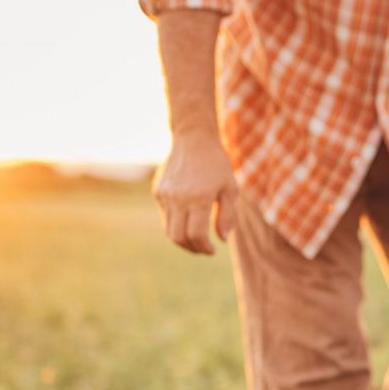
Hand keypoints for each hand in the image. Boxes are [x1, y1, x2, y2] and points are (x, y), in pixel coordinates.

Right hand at [152, 128, 238, 254]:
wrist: (193, 139)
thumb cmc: (216, 165)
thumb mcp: (230, 188)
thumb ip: (227, 216)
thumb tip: (221, 240)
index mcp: (199, 198)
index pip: (196, 235)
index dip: (204, 248)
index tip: (213, 250)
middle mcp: (179, 198)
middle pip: (178, 237)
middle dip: (192, 248)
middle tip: (204, 249)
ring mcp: (165, 195)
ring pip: (169, 230)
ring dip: (183, 240)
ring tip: (197, 240)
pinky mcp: (158, 191)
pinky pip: (165, 216)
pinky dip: (176, 224)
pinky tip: (188, 219)